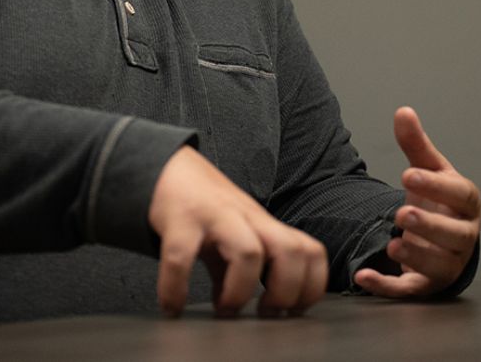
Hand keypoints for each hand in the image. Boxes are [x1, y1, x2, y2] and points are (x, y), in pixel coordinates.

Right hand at [149, 146, 327, 317]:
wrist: (169, 169)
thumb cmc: (205, 205)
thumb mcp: (230, 235)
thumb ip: (237, 269)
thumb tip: (232, 304)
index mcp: (265, 225)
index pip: (311, 252)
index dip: (311, 287)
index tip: (291, 311)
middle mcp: (247, 218)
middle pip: (291, 251)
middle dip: (285, 292)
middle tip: (264, 312)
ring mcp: (215, 216)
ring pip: (248, 252)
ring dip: (240, 291)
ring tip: (224, 310)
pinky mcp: (180, 219)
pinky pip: (181, 258)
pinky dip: (176, 289)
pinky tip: (172, 305)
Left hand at [354, 106, 480, 297]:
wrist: (441, 238)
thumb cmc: (438, 201)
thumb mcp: (429, 171)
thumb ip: (416, 145)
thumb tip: (403, 111)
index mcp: (466, 204)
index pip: (461, 195)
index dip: (437, 186)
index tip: (409, 175)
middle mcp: (462, 237)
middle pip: (454, 236)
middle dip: (430, 227)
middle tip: (402, 214)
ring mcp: (447, 263)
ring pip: (438, 266)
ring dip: (415, 257)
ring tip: (392, 245)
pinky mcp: (426, 284)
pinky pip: (409, 289)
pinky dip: (387, 286)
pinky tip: (364, 276)